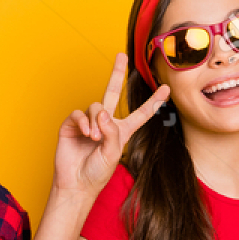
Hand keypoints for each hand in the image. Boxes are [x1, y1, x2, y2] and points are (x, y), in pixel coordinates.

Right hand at [54, 53, 170, 195]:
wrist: (76, 184)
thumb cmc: (97, 173)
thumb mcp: (113, 154)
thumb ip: (112, 132)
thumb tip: (102, 112)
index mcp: (121, 131)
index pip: (140, 114)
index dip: (154, 102)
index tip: (166, 88)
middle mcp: (105, 123)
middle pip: (112, 92)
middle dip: (117, 73)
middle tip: (121, 55)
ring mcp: (88, 123)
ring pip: (96, 105)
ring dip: (97, 121)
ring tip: (94, 138)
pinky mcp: (72, 125)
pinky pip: (79, 113)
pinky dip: (84, 122)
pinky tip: (86, 134)